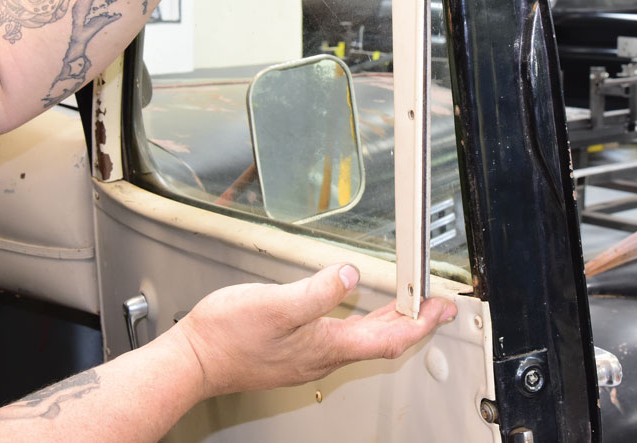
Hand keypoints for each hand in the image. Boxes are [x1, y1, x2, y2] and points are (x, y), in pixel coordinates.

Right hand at [172, 264, 456, 397]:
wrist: (194, 361)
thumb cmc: (229, 337)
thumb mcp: (278, 304)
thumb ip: (319, 290)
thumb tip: (352, 275)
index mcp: (328, 345)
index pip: (390, 337)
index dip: (421, 322)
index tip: (442, 308)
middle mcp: (323, 356)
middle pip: (381, 340)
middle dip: (412, 321)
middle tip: (435, 306)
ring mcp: (308, 357)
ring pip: (362, 339)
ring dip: (388, 321)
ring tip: (406, 305)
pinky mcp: (293, 352)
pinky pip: (340, 337)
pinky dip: (359, 322)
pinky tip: (352, 310)